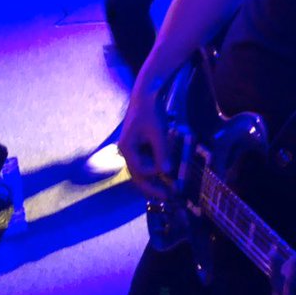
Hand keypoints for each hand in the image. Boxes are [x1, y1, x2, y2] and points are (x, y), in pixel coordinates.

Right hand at [116, 85, 173, 199]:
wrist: (146, 96)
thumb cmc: (151, 112)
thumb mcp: (158, 132)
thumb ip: (162, 152)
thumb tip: (167, 171)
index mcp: (128, 148)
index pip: (140, 170)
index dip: (154, 174)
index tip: (169, 172)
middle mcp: (127, 152)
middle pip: (137, 176)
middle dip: (152, 188)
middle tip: (168, 198)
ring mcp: (132, 151)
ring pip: (141, 172)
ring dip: (154, 182)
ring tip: (168, 192)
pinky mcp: (138, 148)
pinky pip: (145, 164)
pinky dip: (154, 172)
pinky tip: (165, 177)